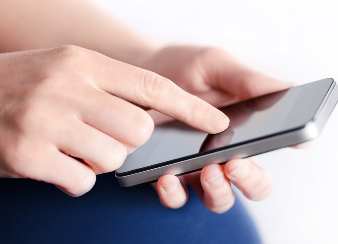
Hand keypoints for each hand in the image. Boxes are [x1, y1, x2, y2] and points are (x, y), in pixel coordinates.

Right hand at [0, 45, 228, 195]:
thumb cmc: (26, 85)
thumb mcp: (68, 71)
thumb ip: (110, 91)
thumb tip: (150, 122)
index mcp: (84, 63)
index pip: (153, 86)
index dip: (190, 107)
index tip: (217, 122)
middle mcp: (67, 87)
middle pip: (139, 130)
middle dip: (129, 142)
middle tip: (103, 136)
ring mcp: (45, 120)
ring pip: (113, 158)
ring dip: (99, 161)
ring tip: (72, 148)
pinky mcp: (28, 154)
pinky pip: (81, 181)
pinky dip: (76, 180)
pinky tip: (56, 164)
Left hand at [136, 46, 295, 212]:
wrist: (144, 71)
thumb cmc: (186, 68)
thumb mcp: (217, 66)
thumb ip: (249, 80)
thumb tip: (290, 89)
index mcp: (244, 130)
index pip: (273, 147)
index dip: (290, 149)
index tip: (293, 141)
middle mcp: (224, 154)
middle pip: (253, 184)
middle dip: (251, 180)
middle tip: (236, 162)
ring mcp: (196, 167)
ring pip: (218, 199)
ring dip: (218, 191)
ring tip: (207, 170)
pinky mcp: (167, 173)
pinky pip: (176, 196)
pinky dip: (175, 194)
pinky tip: (168, 177)